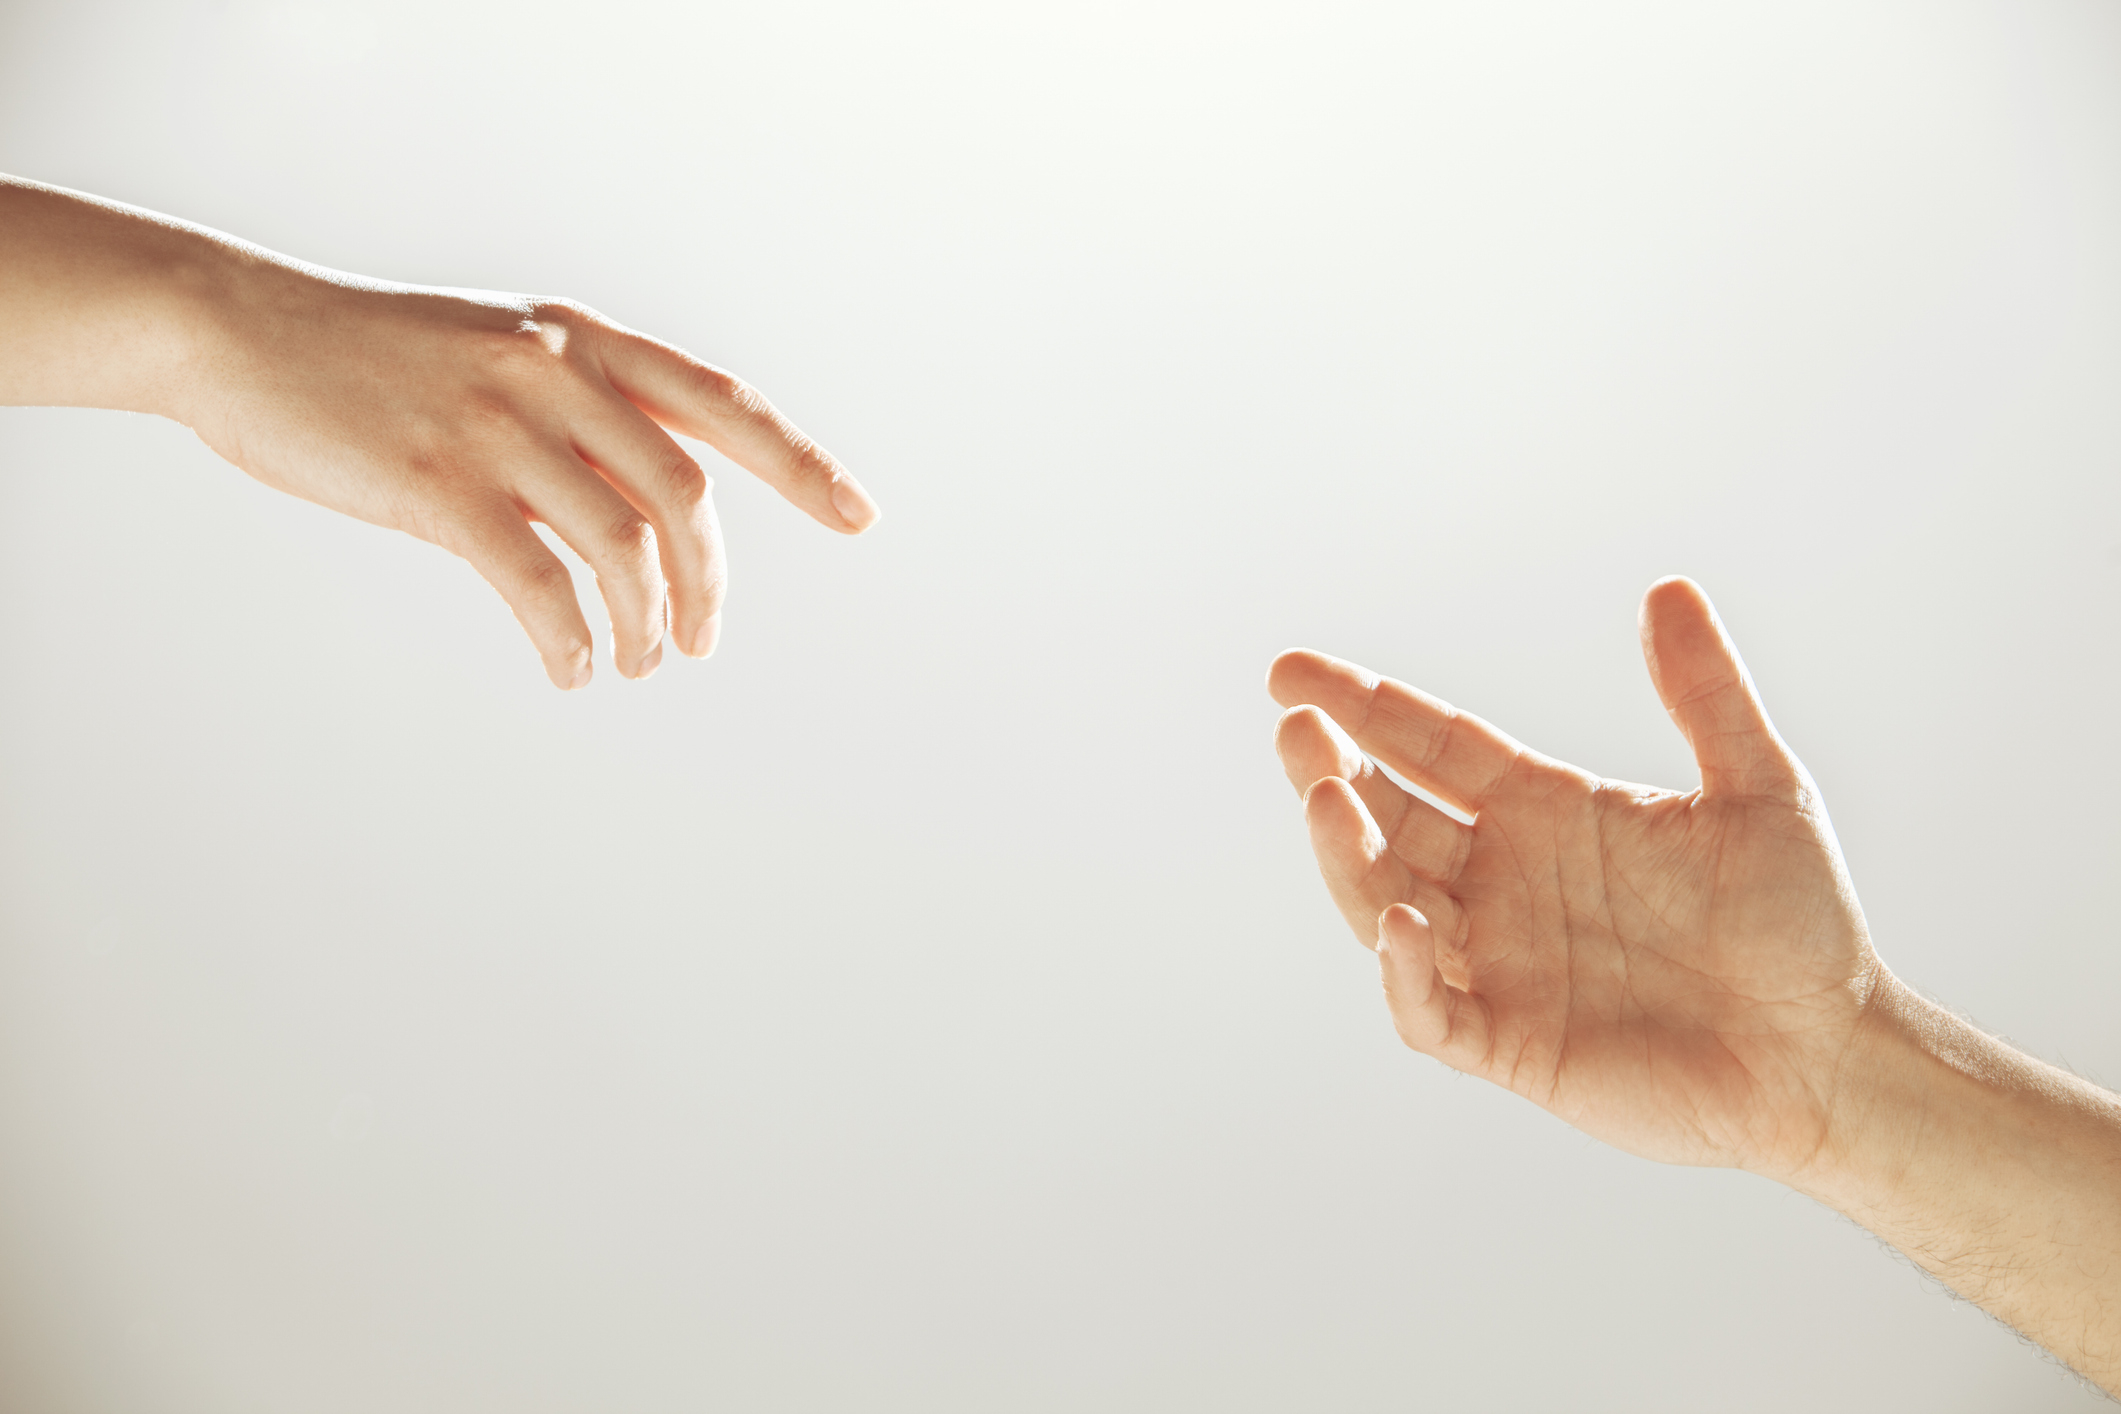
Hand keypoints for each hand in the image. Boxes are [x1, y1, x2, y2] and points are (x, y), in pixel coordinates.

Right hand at [180, 263, 878, 687]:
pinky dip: (571, 640)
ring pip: (622, 545)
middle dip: (711, 581)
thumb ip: (579, 414)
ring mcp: (498, 425)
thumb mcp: (498, 354)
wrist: (241, 332)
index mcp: (581, 339)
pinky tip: (574, 669)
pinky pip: (538, 584)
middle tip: (703, 641)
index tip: (859, 516)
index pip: (721, 402)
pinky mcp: (438, 485)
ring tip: (641, 662)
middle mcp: (555, 372)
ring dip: (646, 622)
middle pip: (686, 491)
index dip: (800, 463)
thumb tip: (651, 514)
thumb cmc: (376, 357)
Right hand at [1268, 577, 1882, 1181]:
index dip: (1364, 706)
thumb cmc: (1801, 927)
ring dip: (1349, 855)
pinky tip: (1404, 921)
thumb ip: (1706, 694)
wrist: (1831, 1057)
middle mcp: (1503, 881)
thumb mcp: (1759, 789)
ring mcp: (1499, 965)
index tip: (1291, 672)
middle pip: (1390, 816)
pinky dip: (1404, 971)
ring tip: (1326, 799)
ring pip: (1386, 904)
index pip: (1430, 746)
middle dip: (1334, 769)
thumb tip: (1669, 588)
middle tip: (1296, 727)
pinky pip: (1429, 1011)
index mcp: (1544, 812)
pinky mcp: (1509, 1044)